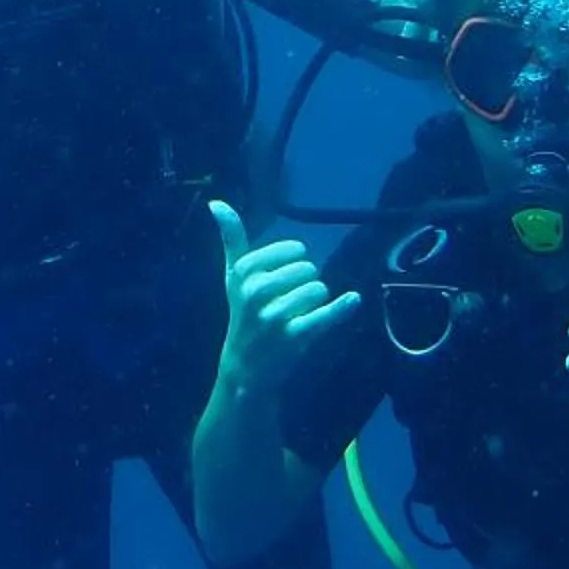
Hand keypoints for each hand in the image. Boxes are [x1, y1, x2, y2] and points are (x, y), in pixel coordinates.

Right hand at [216, 201, 361, 395]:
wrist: (244, 365)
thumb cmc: (242, 312)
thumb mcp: (233, 275)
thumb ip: (231, 237)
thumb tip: (216, 202)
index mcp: (243, 272)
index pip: (292, 250)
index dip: (295, 260)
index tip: (282, 275)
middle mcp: (255, 292)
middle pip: (307, 269)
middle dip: (306, 282)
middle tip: (289, 299)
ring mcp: (274, 316)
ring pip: (318, 289)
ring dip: (317, 300)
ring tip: (300, 311)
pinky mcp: (294, 338)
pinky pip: (325, 315)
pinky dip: (342, 307)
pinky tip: (352, 299)